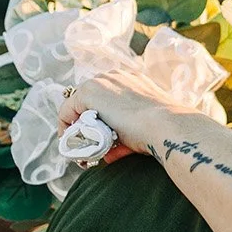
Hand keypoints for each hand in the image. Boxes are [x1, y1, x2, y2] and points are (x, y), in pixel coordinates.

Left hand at [59, 71, 178, 155]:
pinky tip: (70, 142)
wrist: (166, 125)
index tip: (97, 137)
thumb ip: (125, 136)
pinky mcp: (88, 93)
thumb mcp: (143, 128)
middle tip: (86, 143)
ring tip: (79, 145)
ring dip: (77, 124)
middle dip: (86, 121)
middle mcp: (115, 76)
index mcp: (132, 81)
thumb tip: (110, 155)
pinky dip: (65, 126)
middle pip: (89, 99)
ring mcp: (101, 82)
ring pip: (78, 104)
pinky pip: (67, 110)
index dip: (98, 117)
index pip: (106, 97)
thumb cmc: (162, 129)